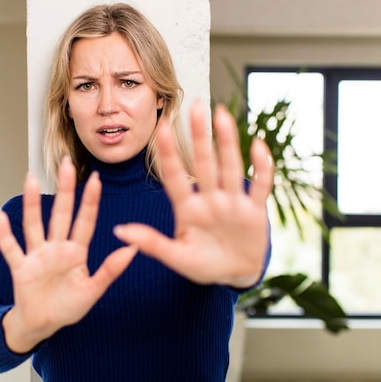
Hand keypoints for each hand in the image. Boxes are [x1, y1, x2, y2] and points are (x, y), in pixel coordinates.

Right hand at [0, 157, 137, 352]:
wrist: (43, 325)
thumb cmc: (68, 307)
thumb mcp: (93, 290)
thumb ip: (111, 270)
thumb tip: (132, 249)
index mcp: (75, 252)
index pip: (84, 221)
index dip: (90, 201)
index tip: (96, 179)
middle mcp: (56, 248)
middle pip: (60, 214)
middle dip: (64, 190)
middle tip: (67, 164)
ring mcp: (37, 256)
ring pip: (34, 224)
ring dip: (31, 203)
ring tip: (30, 178)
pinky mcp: (21, 268)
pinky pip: (10, 248)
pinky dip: (4, 232)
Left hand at [113, 102, 273, 287]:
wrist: (235, 275)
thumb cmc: (203, 266)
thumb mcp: (176, 257)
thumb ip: (152, 244)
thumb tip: (119, 230)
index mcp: (188, 209)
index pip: (175, 177)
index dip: (169, 154)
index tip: (160, 129)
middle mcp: (210, 200)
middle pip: (204, 164)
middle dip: (198, 137)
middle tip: (194, 106)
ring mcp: (233, 203)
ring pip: (229, 167)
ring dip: (226, 142)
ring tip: (221, 115)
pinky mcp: (255, 211)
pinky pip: (260, 185)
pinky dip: (261, 167)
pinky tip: (257, 145)